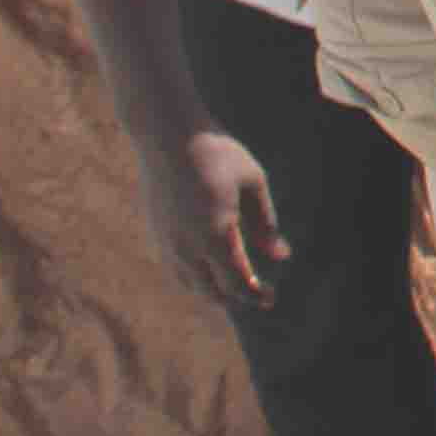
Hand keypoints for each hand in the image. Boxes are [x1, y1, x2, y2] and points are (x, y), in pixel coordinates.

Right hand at [134, 124, 283, 307]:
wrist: (167, 137)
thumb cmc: (217, 155)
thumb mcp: (253, 183)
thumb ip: (265, 223)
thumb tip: (279, 256)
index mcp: (214, 236)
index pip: (235, 282)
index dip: (253, 295)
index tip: (271, 297)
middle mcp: (185, 247)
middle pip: (211, 290)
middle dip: (235, 297)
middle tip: (259, 295)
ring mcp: (166, 242)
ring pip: (190, 283)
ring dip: (213, 290)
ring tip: (235, 287)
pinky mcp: (156, 234)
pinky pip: (176, 270)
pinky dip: (194, 278)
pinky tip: (208, 270)